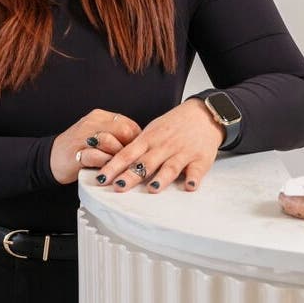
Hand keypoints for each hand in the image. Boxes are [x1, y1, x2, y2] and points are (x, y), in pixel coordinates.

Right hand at [50, 109, 141, 183]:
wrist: (50, 158)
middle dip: (130, 149)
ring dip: (118, 157)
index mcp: (100, 116)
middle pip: (123, 131)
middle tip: (132, 162)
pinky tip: (107, 170)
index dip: (138, 140)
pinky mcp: (76, 152)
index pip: (129, 124)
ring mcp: (83, 136)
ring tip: (120, 167)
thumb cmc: (79, 150)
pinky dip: (104, 163)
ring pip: (110, 141)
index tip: (139, 153)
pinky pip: (96, 156)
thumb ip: (116, 136)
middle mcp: (92, 123)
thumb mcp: (99, 136)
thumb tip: (141, 144)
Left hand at [95, 99, 223, 192]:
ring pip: (170, 167)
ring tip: (152, 189)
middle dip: (131, 175)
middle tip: (119, 187)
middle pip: (145, 163)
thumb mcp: (152, 131)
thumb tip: (116, 165)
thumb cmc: (173, 125)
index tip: (101, 178)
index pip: (127, 153)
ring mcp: (182, 152)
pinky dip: (193, 178)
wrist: (202, 114)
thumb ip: (137, 148)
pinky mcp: (200, 159)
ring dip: (161, 178)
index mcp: (149, 139)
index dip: (114, 166)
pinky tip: (189, 187)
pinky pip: (196, 170)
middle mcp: (164, 146)